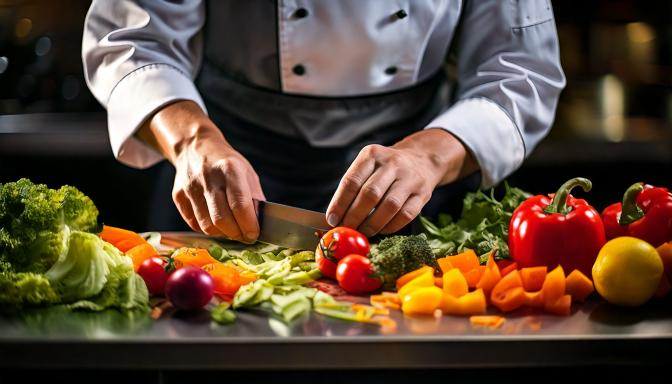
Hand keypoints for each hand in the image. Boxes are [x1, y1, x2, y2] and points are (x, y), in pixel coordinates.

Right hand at [138, 101, 264, 241]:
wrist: (195, 148)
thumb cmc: (227, 163)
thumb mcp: (247, 173)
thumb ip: (254, 198)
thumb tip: (259, 224)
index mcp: (230, 168)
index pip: (240, 205)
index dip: (249, 225)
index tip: (254, 234)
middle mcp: (208, 177)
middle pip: (221, 219)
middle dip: (236, 233)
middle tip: (244, 235)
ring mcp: (190, 187)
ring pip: (207, 226)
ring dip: (222, 233)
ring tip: (231, 228)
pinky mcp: (178, 196)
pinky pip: (194, 224)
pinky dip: (208, 228)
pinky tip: (216, 222)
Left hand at [326, 129, 476, 235]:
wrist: (422, 160)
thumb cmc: (385, 169)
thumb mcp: (368, 167)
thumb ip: (352, 188)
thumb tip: (335, 217)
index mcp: (372, 154)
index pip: (352, 181)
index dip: (340, 203)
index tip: (332, 219)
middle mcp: (392, 163)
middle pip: (370, 194)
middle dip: (354, 216)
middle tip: (346, 229)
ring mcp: (410, 178)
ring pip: (389, 206)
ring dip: (372, 224)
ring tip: (362, 232)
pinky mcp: (423, 193)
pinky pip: (405, 215)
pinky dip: (390, 226)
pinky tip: (381, 230)